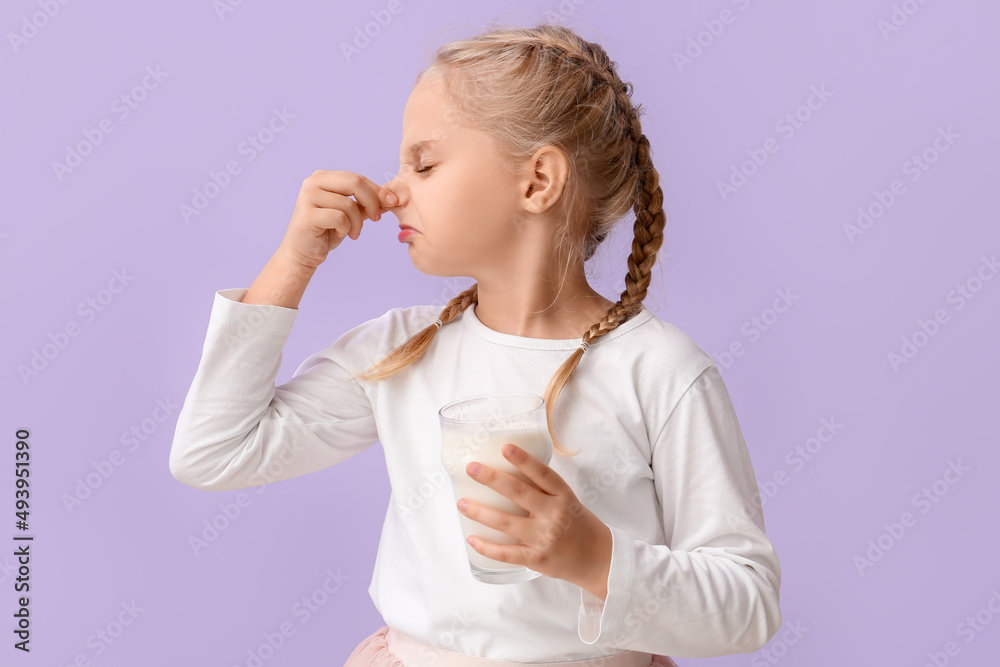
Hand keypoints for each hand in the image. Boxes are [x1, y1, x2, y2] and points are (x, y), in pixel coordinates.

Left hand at [458, 444, 612, 597]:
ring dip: (480, 512)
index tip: (504, 447)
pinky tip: (471, 538)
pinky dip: (487, 547)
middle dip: (492, 479)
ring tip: (461, 503)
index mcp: (564, 497)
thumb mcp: (570, 501)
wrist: (600, 561)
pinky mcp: (537, 559)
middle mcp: (555, 515)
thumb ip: (544, 490)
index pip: (543, 474)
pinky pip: (506, 553)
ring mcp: (544, 538)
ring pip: (506, 523)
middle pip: (519, 493)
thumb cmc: (580, 526)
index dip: (524, 460)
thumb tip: (511, 470)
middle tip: (471, 468)